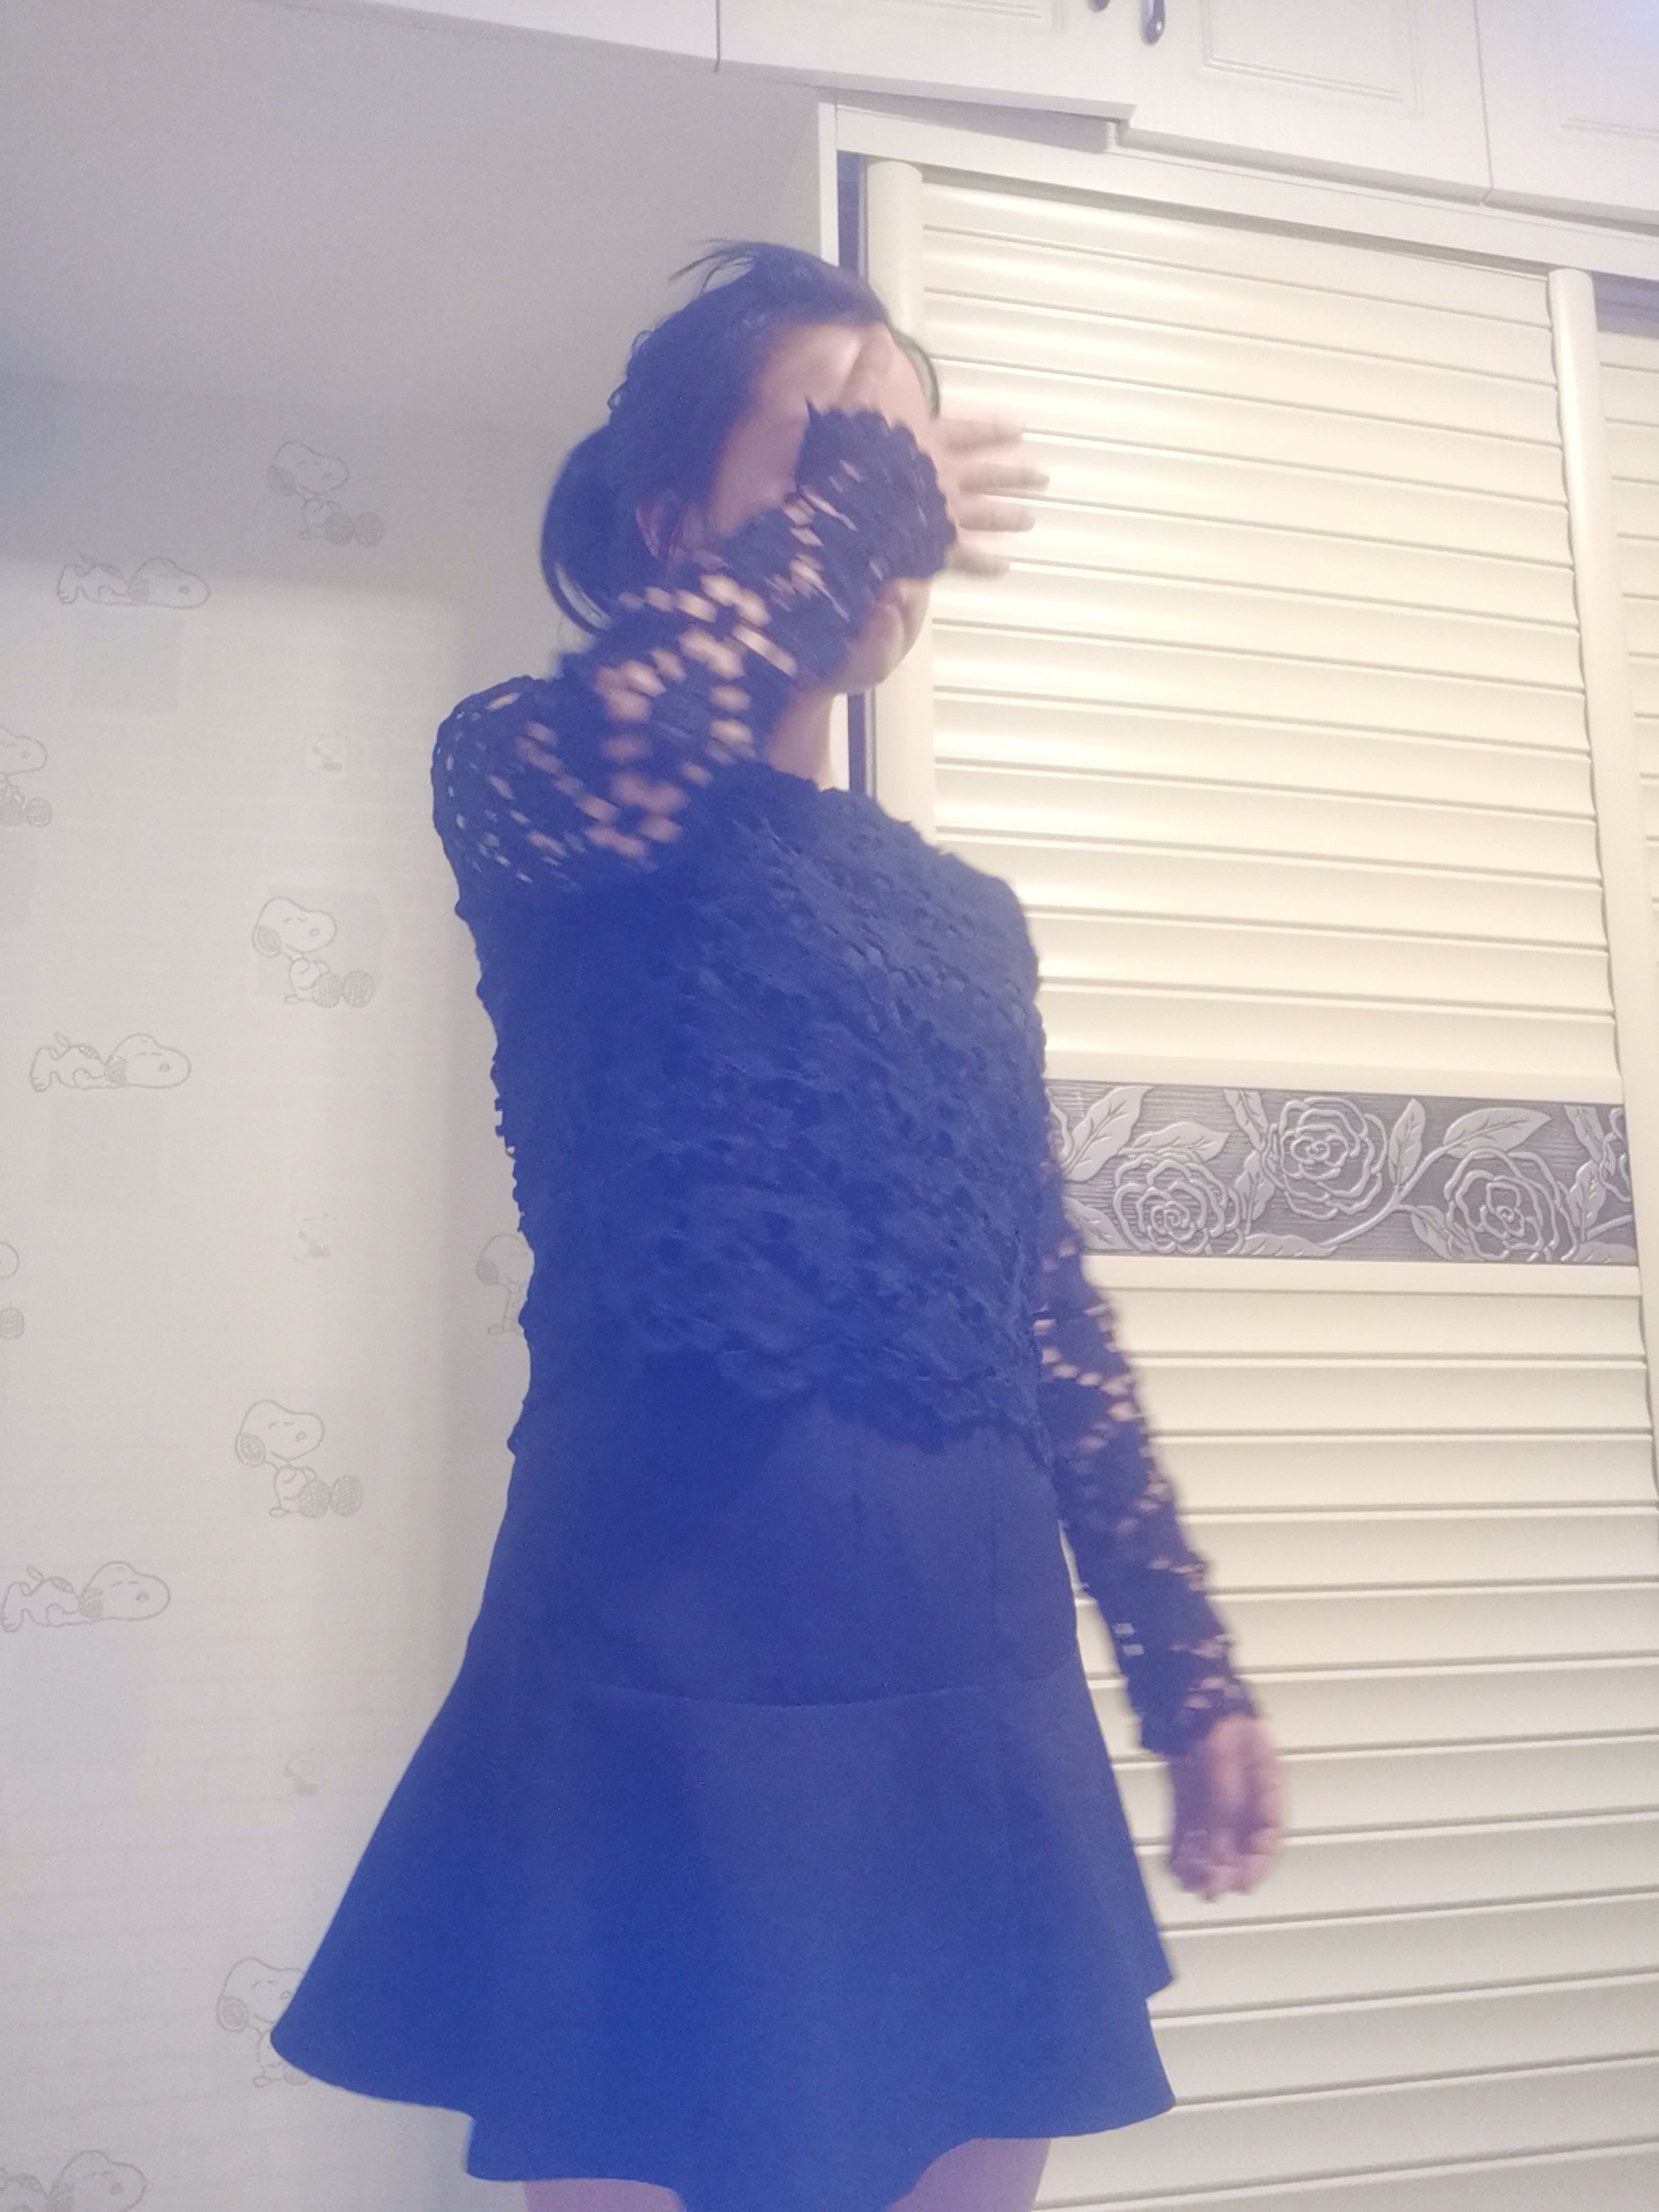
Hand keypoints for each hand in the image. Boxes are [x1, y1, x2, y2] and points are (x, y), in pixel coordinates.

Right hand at [837, 325, 1045, 574]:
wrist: (856, 491)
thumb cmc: (857, 447)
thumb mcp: (860, 396)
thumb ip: (870, 367)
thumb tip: (878, 332)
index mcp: (930, 442)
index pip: (969, 432)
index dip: (994, 430)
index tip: (1021, 429)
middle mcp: (946, 476)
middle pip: (988, 475)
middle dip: (1015, 476)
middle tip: (1042, 478)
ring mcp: (945, 513)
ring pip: (986, 514)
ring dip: (1009, 515)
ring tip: (1029, 519)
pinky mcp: (937, 544)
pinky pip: (966, 556)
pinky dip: (985, 563)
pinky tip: (1003, 566)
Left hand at [1166, 1713, 1282, 1901]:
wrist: (1179, 1677)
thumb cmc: (1212, 1711)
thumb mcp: (1224, 1761)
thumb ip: (1223, 1806)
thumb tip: (1217, 1852)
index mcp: (1263, 1773)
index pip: (1268, 1826)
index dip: (1258, 1859)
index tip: (1245, 1885)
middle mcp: (1239, 1783)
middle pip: (1237, 1834)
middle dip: (1226, 1866)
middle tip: (1212, 1893)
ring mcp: (1210, 1782)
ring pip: (1209, 1830)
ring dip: (1201, 1859)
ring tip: (1190, 1886)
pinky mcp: (1184, 1781)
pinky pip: (1185, 1818)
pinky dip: (1182, 1842)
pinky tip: (1175, 1866)